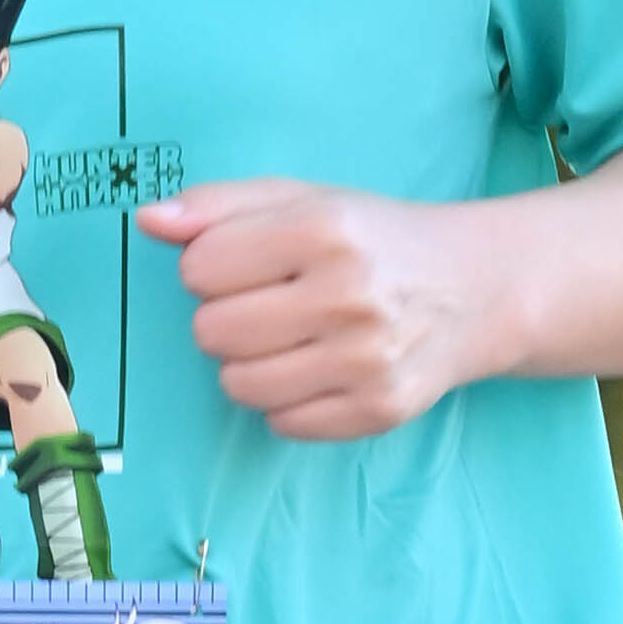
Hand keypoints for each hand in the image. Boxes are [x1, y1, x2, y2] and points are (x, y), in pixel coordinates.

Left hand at [136, 179, 495, 437]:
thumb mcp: (303, 201)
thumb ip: (219, 206)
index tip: (249, 264)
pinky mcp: (378, 410)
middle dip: (227, 317)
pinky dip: (286, 400)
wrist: (473, 289)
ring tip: (290, 338)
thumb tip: (148, 219)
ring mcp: (366, 360)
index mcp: (325, 229)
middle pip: (212, 331)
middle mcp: (349, 294)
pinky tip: (319, 368)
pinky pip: (280, 422)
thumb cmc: (372, 240)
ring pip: (239, 384)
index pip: (200, 268)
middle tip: (272, 304)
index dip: (211, 266)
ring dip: (250, 363)